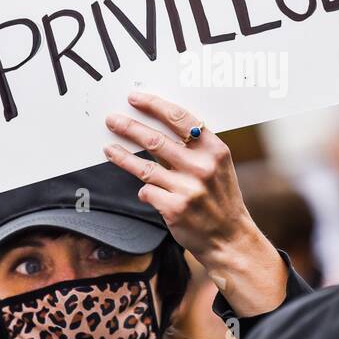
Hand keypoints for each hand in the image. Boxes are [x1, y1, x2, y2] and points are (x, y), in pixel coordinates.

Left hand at [104, 91, 287, 316]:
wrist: (229, 238)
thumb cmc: (221, 199)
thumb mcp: (219, 166)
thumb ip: (196, 148)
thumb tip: (158, 126)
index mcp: (215, 150)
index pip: (180, 118)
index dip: (154, 105)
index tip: (135, 99)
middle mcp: (202, 167)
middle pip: (155, 139)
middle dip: (129, 127)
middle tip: (112, 119)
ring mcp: (187, 189)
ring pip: (144, 166)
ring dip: (122, 155)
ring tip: (109, 148)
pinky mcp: (174, 208)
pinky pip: (146, 191)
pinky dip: (144, 190)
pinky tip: (145, 191)